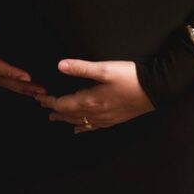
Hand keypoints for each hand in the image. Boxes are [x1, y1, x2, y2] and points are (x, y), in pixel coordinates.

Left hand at [34, 59, 154, 133]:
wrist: (155, 89)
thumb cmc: (129, 77)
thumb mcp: (104, 69)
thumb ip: (81, 68)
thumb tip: (60, 65)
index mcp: (90, 100)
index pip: (63, 103)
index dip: (49, 101)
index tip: (38, 97)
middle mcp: (95, 113)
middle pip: (69, 114)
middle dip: (55, 110)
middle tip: (42, 107)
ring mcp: (105, 118)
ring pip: (80, 121)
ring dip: (66, 119)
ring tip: (54, 118)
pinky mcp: (114, 119)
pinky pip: (93, 127)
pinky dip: (83, 127)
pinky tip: (79, 128)